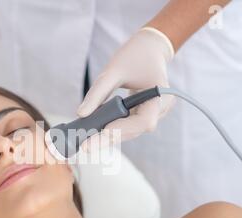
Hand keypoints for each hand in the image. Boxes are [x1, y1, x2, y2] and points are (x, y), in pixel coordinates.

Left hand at [77, 27, 175, 150]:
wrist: (149, 47)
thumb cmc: (134, 55)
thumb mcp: (113, 70)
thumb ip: (98, 92)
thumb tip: (81, 114)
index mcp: (161, 96)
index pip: (143, 122)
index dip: (123, 129)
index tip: (102, 132)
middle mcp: (160, 109)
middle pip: (135, 130)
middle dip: (110, 138)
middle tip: (85, 146)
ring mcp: (153, 113)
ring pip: (130, 131)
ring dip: (109, 136)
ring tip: (86, 142)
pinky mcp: (144, 113)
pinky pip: (127, 125)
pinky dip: (112, 128)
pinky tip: (94, 133)